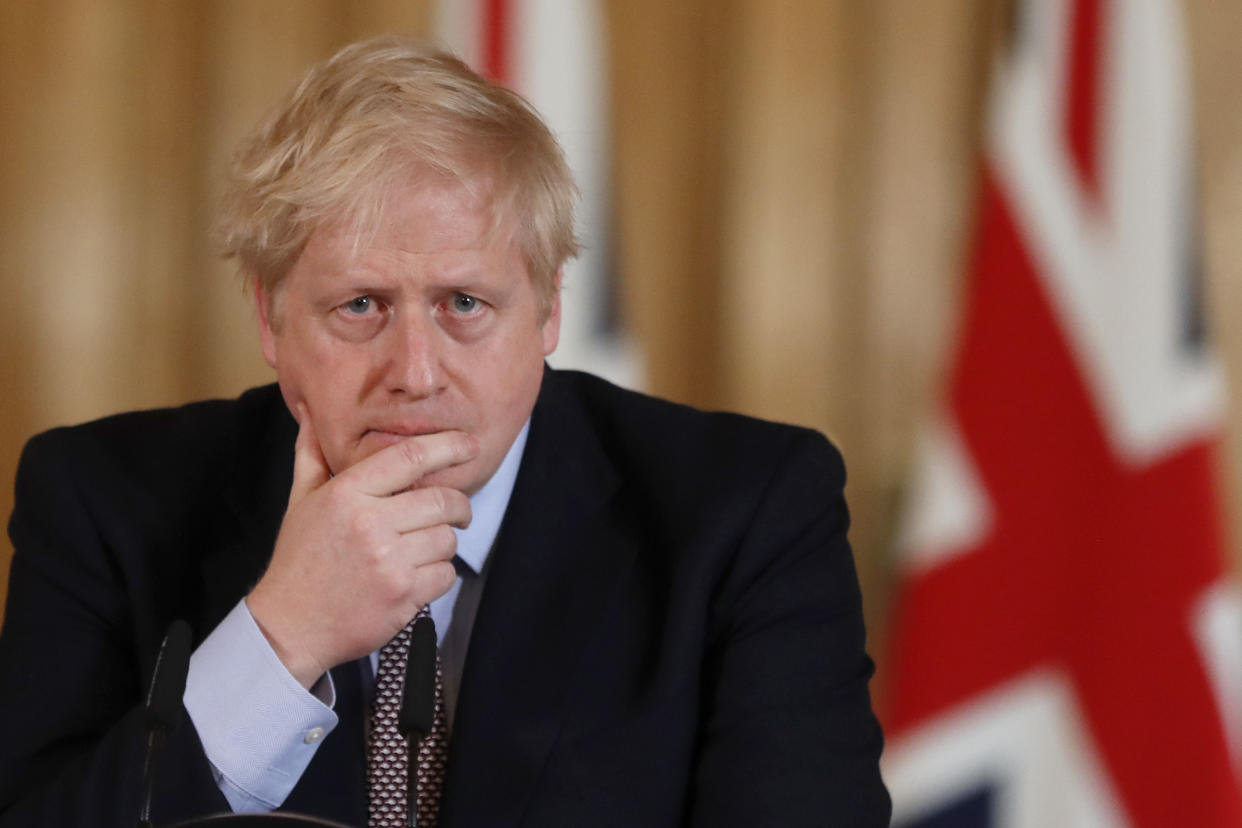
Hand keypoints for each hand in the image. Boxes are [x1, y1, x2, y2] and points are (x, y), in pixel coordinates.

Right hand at [247, 404, 476, 687]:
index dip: (448, 447)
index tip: (469, 445)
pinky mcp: (402, 595)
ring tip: (420, 550)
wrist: (288, 626)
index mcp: (347, 493)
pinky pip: (446, 575)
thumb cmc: (299, 559)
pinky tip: (415, 577)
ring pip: (447, 539)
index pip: (411, 457)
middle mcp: (370, 523)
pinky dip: (438, 576)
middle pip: (441, 500)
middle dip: (458, 505)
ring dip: (442, 544)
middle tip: (457, 511)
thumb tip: (311, 411)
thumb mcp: (301, 501)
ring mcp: (388, 561)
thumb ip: (312, 454)